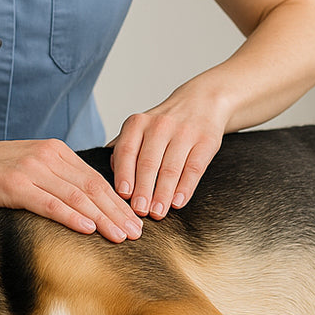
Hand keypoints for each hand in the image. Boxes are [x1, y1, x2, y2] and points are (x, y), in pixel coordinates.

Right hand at [0, 137, 141, 241]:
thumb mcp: (30, 166)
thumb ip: (55, 177)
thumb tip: (83, 202)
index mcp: (56, 151)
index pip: (95, 179)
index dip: (118, 201)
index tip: (134, 220)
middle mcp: (50, 156)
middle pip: (93, 188)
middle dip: (118, 212)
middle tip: (138, 233)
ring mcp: (33, 170)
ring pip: (77, 196)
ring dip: (103, 218)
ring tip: (121, 236)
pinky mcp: (15, 185)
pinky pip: (50, 203)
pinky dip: (72, 216)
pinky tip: (88, 228)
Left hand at [109, 107, 224, 219]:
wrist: (202, 101)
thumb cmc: (165, 123)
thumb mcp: (141, 127)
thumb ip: (124, 148)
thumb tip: (108, 174)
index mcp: (138, 123)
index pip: (126, 151)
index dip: (124, 175)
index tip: (123, 196)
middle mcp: (160, 125)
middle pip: (148, 163)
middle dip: (143, 190)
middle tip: (139, 211)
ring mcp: (184, 132)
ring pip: (170, 168)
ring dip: (162, 194)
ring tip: (157, 212)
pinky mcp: (206, 141)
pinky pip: (194, 168)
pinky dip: (185, 188)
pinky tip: (178, 202)